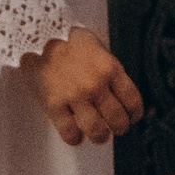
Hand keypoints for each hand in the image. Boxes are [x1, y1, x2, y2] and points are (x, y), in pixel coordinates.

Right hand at [24, 28, 143, 145]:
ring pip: (97, 130)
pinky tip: (76, 134)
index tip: (132, 117)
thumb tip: (121, 94)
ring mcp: (75, 96)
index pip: (132, 100)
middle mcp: (95, 84)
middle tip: (117, 129)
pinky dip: (75, 138)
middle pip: (117, 119)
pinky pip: (70, 132)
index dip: (134, 114)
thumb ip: (111, 71)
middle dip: (120, 128)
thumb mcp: (98, 49)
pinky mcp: (55, 104)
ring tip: (99, 134)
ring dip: (101, 136)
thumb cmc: (69, 42)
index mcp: (110, 68)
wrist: (39, 37)